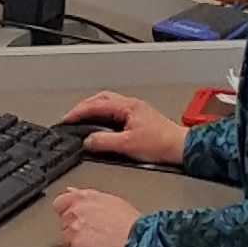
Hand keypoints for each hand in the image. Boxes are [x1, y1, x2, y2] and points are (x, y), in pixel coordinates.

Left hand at [55, 176, 148, 246]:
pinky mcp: (76, 245)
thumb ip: (87, 196)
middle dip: (73, 225)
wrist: (137, 239)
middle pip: (63, 220)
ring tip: (95, 240)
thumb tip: (72, 191)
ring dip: (76, 239)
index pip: (60, 202)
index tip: (73, 216)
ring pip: (65, 236)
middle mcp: (76, 211)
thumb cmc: (129, 222)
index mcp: (83, 197)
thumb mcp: (110, 200)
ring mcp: (74, 229)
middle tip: (92, 230)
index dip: (66, 210)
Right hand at [67, 90, 188, 167]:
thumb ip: (104, 142)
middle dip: (84, 106)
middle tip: (72, 116)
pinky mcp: (138, 117)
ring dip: (93, 108)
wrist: (180, 147)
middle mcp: (131, 104)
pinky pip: (115, 110)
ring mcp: (135, 110)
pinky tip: (100, 122)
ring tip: (82, 117)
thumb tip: (88, 141)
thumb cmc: (161, 144)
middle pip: (101, 98)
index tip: (67, 119)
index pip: (96, 105)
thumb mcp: (127, 145)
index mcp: (127, 106)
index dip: (78, 112)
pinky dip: (102, 114)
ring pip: (108, 103)